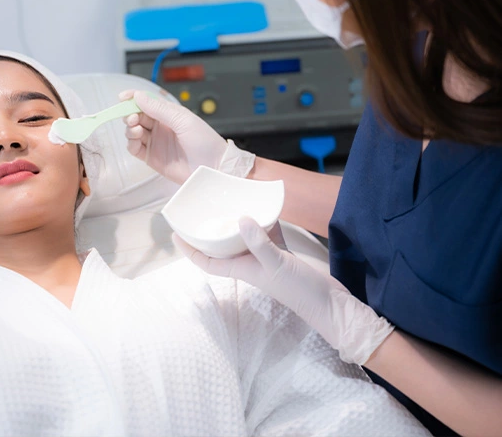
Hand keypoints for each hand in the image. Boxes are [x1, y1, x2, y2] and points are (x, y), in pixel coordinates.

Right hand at [119, 90, 254, 183]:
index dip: (133, 98)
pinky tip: (136, 140)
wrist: (213, 167)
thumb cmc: (205, 142)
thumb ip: (159, 109)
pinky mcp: (152, 158)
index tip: (122, 97)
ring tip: (137, 130)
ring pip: (133, 131)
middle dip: (130, 114)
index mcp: (169, 114)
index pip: (147, 102)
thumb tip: (139, 96)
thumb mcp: (183, 120)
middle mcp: (160, 127)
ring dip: (130, 128)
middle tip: (133, 118)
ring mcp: (155, 142)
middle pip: (137, 116)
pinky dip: (131, 143)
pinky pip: (135, 148)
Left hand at [173, 217, 393, 364]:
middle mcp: (249, 263)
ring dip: (236, 222)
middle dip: (210, 231)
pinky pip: (266, 233)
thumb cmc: (299, 290)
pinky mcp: (281, 253)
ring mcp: (265, 257)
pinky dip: (263, 220)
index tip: (175, 234)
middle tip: (202, 209)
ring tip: (229, 202)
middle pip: (221, 246)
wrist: (329, 303)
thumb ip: (259, 242)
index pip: (206, 261)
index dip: (189, 250)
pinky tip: (264, 205)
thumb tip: (241, 218)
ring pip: (243, 237)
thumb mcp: (276, 264)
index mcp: (241, 269)